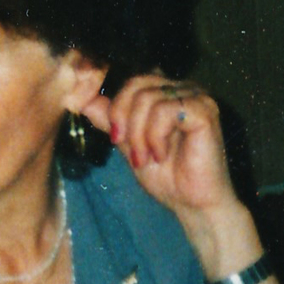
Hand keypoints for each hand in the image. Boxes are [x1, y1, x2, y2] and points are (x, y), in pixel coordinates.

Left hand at [79, 74, 258, 270]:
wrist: (192, 202)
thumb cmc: (165, 174)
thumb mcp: (126, 143)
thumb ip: (108, 119)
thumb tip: (77, 97)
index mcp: (165, 92)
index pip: (128, 80)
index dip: (110, 102)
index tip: (107, 131)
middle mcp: (182, 88)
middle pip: (135, 85)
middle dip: (122, 120)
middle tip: (128, 150)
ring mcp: (196, 97)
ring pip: (147, 99)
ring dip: (139, 135)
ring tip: (146, 158)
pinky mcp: (205, 111)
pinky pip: (166, 111)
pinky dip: (156, 136)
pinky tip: (162, 154)